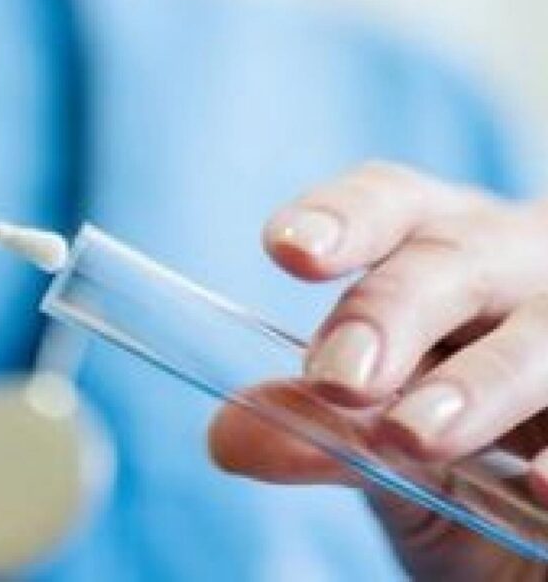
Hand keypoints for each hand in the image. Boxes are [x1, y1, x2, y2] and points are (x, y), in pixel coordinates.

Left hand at [208, 161, 547, 579]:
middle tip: (339, 377)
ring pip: (545, 327)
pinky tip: (537, 484)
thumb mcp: (376, 452)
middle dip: (393, 310)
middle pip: (454, 256)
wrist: (527, 538)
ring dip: (481, 380)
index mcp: (436, 258)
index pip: (388, 205)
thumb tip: (226, 436)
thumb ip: (317, 435)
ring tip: (416, 435)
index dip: (342, 216)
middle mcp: (511, 272)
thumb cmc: (452, 460)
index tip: (289, 247)